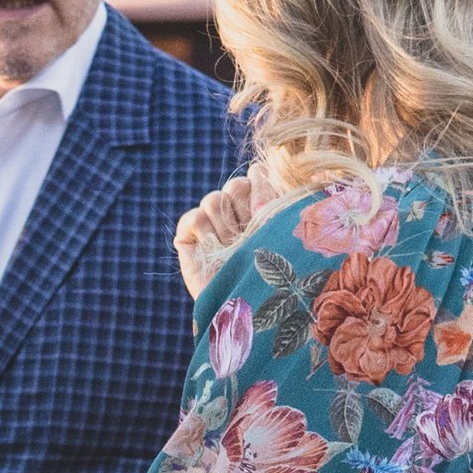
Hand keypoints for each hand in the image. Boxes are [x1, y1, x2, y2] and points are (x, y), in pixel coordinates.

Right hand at [174, 164, 277, 300]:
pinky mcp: (189, 241)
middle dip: (243, 212)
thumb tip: (262, 165)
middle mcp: (236, 217)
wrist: (250, 307)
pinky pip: (191, 218)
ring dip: (225, 227)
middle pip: (235, 186)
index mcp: (262, 211)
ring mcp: (211, 228)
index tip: (266, 213)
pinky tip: (212, 249)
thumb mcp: (284, 227)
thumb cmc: (276, 270)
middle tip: (248, 237)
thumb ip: (276, 195)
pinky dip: (201, 230)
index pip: (256, 176)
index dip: (260, 190)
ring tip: (231, 251)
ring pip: (213, 199)